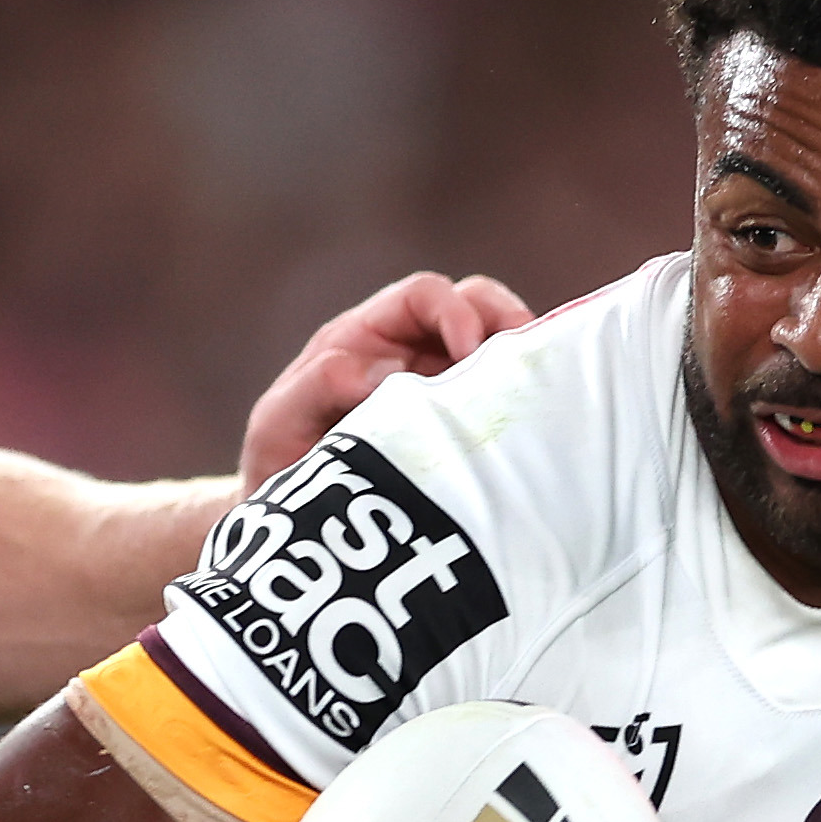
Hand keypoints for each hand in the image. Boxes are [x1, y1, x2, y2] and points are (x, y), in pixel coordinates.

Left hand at [237, 271, 533, 481]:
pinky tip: (536, 428)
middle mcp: (411, 352)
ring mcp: (442, 387)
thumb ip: (314, 387)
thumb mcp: (278, 423)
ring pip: (498, 352)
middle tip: (528, 360)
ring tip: (542, 392)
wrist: (296, 526)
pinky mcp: (464, 426)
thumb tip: (374, 376)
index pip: (424, 295)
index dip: (455, 309)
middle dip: (508, 322)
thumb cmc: (282, 461)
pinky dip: (524, 405)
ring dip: (522, 364)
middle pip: (477, 307)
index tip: (472, 349)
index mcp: (368, 337)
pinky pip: (503, 402)